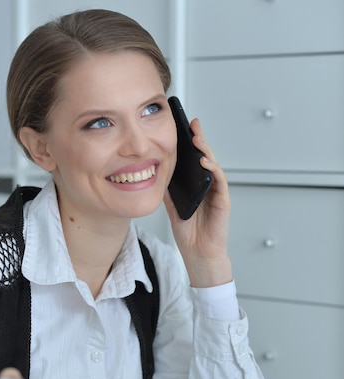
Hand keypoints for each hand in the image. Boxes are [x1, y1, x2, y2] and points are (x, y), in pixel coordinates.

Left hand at [164, 118, 232, 287]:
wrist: (198, 254)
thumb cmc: (189, 232)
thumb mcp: (172, 206)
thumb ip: (168, 189)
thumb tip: (156, 171)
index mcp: (197, 185)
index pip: (194, 159)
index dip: (189, 142)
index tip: (182, 125)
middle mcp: (208, 186)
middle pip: (205, 157)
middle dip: (199, 139)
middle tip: (192, 124)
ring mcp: (217, 192)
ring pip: (213, 165)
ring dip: (206, 150)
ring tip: (196, 138)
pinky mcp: (223, 201)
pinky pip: (219, 181)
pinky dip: (213, 169)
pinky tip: (204, 161)